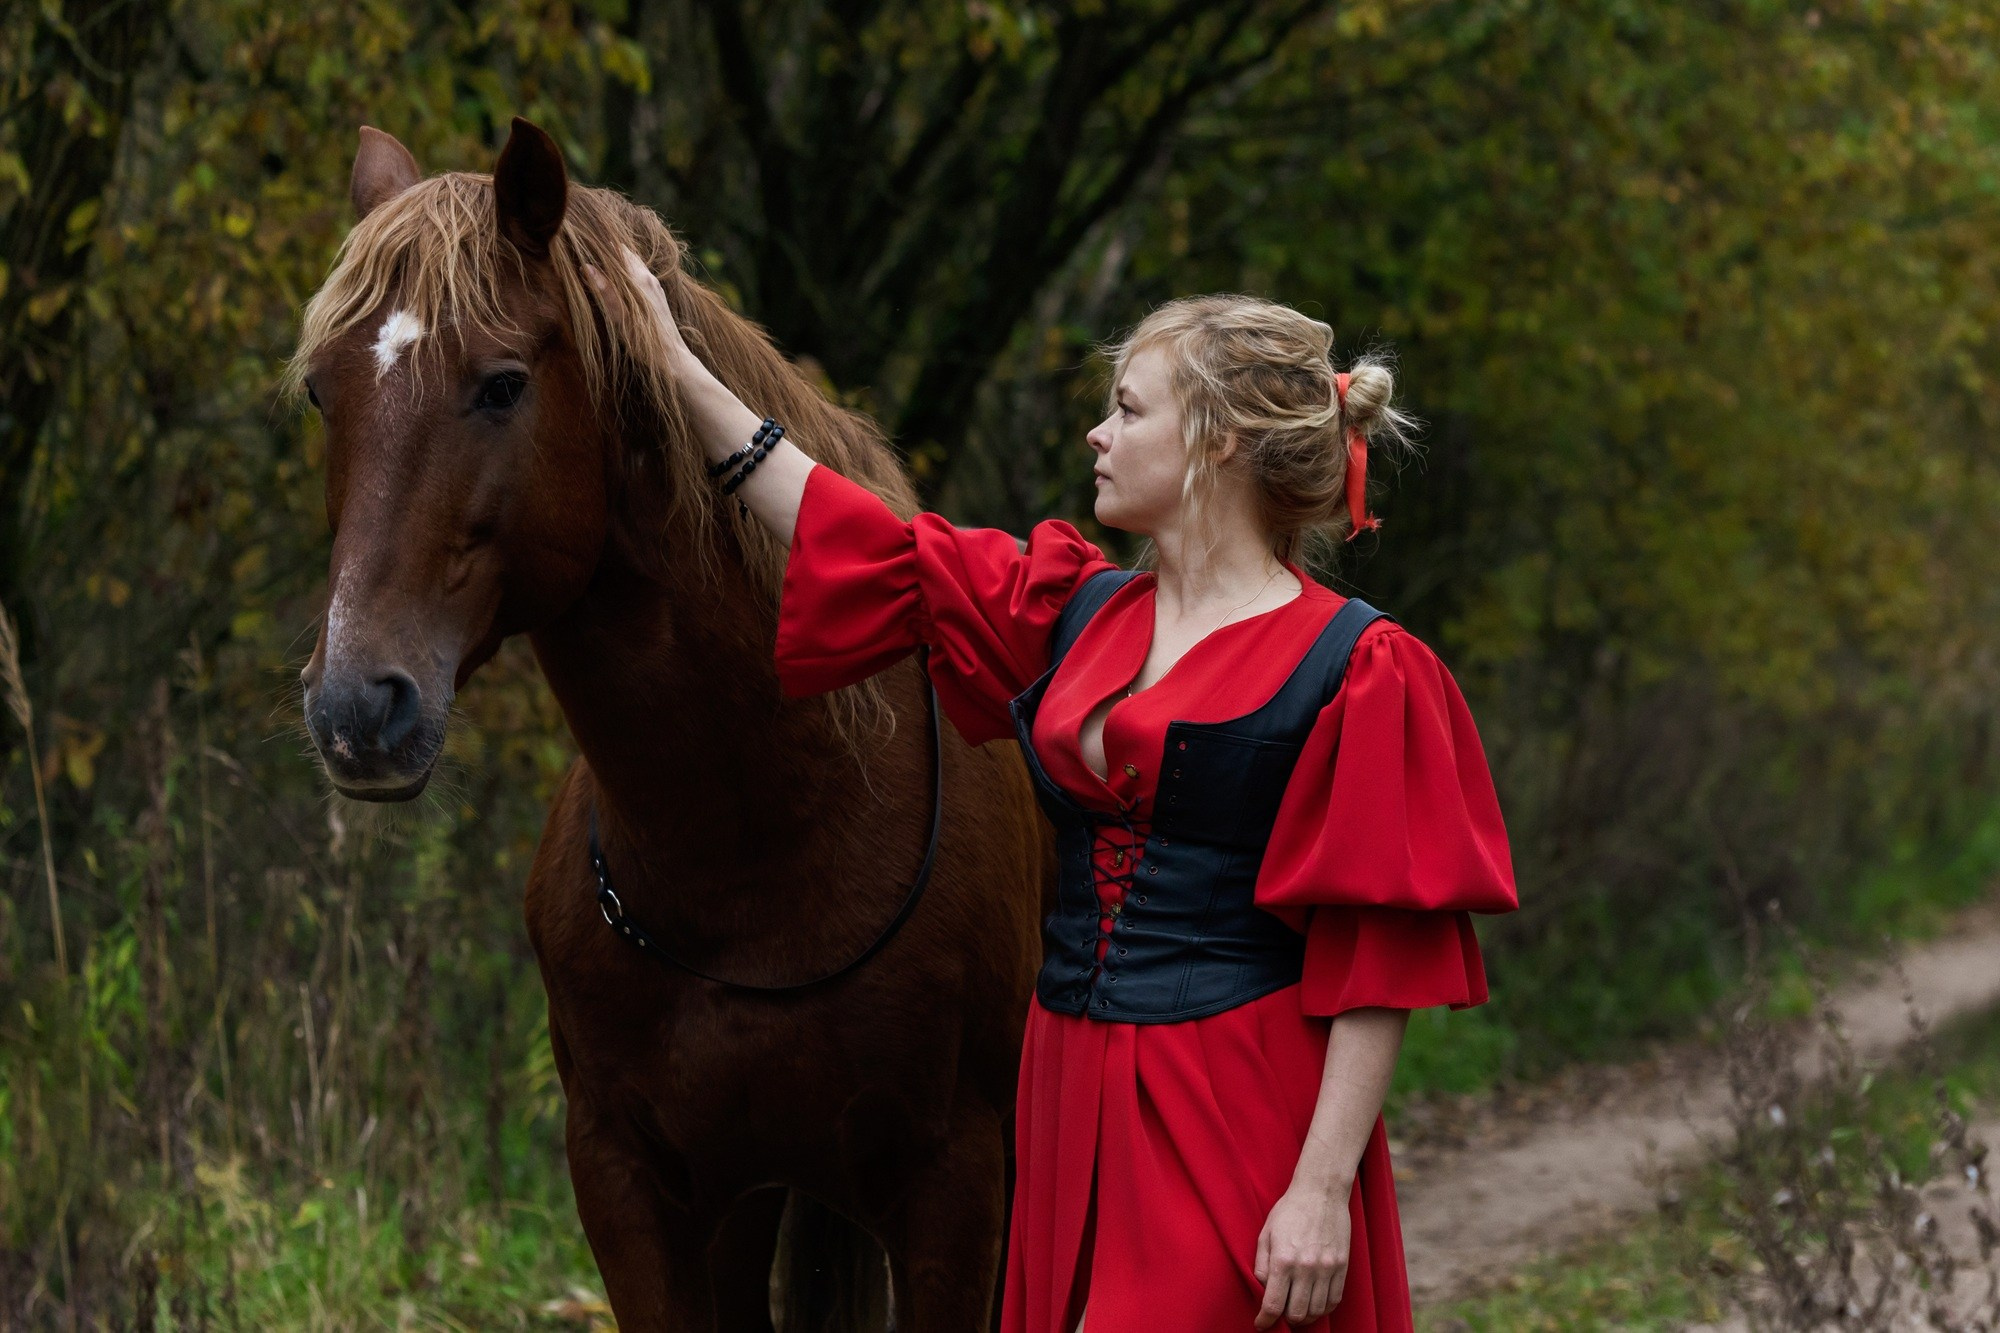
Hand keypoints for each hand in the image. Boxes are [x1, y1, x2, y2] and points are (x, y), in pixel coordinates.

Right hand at [585, 246, 699, 375]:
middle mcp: (649, 277)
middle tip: (587, 255)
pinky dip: (625, 273)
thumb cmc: (643, 340)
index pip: (618, 249)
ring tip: (597, 267)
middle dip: (607, 252)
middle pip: (625, 254)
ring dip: (616, 263)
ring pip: (633, 264)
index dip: (602, 244)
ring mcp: (655, 285)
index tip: (585, 243)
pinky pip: (639, 275)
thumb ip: (604, 290)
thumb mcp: (618, 316)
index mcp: (639, 278)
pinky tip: (616, 283)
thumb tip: (587, 267)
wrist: (671, 355)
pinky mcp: (658, 294)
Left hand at [1253, 1180, 1351, 1328]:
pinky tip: (1315, 1303)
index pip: (1274, 1304)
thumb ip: (1262, 1265)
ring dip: (1305, 1316)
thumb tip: (1264, 1290)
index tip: (1261, 1324)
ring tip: (1297, 1309)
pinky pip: (1334, 1299)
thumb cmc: (1290, 1211)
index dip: (1265, 1320)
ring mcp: (1327, 1268)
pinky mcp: (1342, 1266)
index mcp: (1283, 1259)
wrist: (1321, 1192)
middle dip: (1285, 1319)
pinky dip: (1323, 1308)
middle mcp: (1306, 1267)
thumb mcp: (1266, 1234)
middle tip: (1280, 1313)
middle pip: (1297, 1313)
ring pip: (1317, 1310)